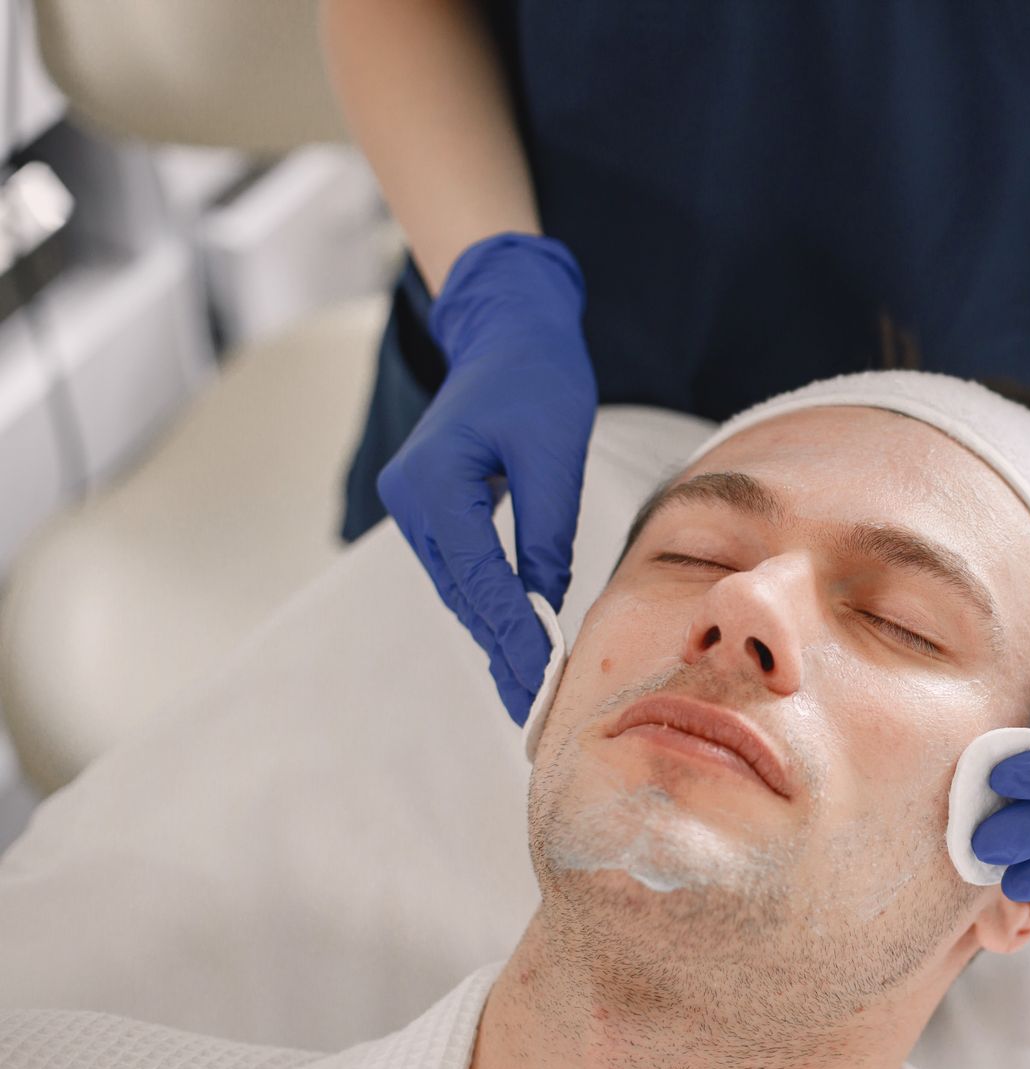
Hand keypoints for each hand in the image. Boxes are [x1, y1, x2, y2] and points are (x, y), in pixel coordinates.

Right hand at [377, 233, 597, 724]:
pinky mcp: (434, 507)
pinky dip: (492, 605)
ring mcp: (417, 506)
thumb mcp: (554, 452)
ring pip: (462, 588)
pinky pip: (465, 569)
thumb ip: (545, 531)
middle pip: (464, 595)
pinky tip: (516, 643)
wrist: (508, 329)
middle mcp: (413, 501)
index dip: (511, 638)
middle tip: (532, 714)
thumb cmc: (537, 378)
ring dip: (494, 637)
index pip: (480, 580)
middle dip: (500, 654)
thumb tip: (543, 603)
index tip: (536, 687)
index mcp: (434, 485)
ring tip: (526, 693)